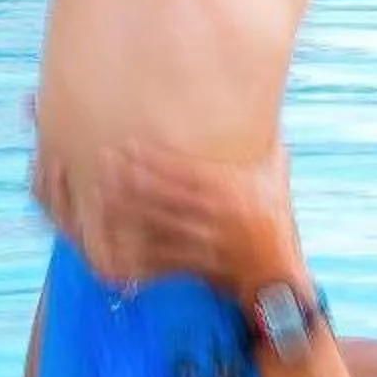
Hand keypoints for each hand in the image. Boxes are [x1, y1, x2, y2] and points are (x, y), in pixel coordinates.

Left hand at [98, 142, 302, 301]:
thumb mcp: (275, 176)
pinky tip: (114, 236)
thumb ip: (269, 144)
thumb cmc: (273, 217)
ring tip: (98, 194)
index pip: (183, 170)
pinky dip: (137, 247)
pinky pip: (162, 255)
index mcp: (229, 188)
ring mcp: (204, 240)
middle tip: (102, 163)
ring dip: (128, 210)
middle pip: (164, 193)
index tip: (127, 145)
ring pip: (158, 224)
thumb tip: (268, 107)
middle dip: (132, 179)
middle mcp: (215, 213)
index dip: (153, 158)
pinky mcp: (196, 262)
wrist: (278, 269)